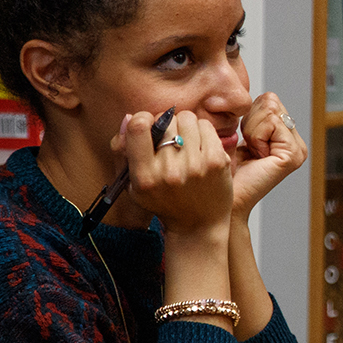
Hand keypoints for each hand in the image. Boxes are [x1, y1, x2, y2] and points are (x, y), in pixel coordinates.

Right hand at [117, 108, 232, 239]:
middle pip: (165, 120)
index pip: (138, 127)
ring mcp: (195, 166)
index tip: (148, 126)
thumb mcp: (134, 184)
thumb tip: (129, 116)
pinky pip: (206, 126)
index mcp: (144, 177)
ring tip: (185, 142)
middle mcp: (169, 171)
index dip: (142, 119)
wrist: (198, 225)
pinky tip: (200, 146)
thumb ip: (125, 151)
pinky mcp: (217, 161)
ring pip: (187, 118)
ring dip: (185, 126)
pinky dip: (202, 131)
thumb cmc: (164, 202)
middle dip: (166, 124)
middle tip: (170, 138)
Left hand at [231, 92, 308, 218]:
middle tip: (247, 148)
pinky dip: (255, 135)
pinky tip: (255, 155)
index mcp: (286, 138)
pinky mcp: (293, 154)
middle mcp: (297, 143)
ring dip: (251, 129)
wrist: (221, 201)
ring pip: (270, 109)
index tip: (244, 143)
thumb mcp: (238, 135)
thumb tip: (254, 95)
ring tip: (250, 153)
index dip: (248, 117)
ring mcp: (298, 150)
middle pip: (271, 101)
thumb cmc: (223, 172)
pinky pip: (270, 121)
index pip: (269, 100)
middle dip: (250, 121)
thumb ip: (250, 115)